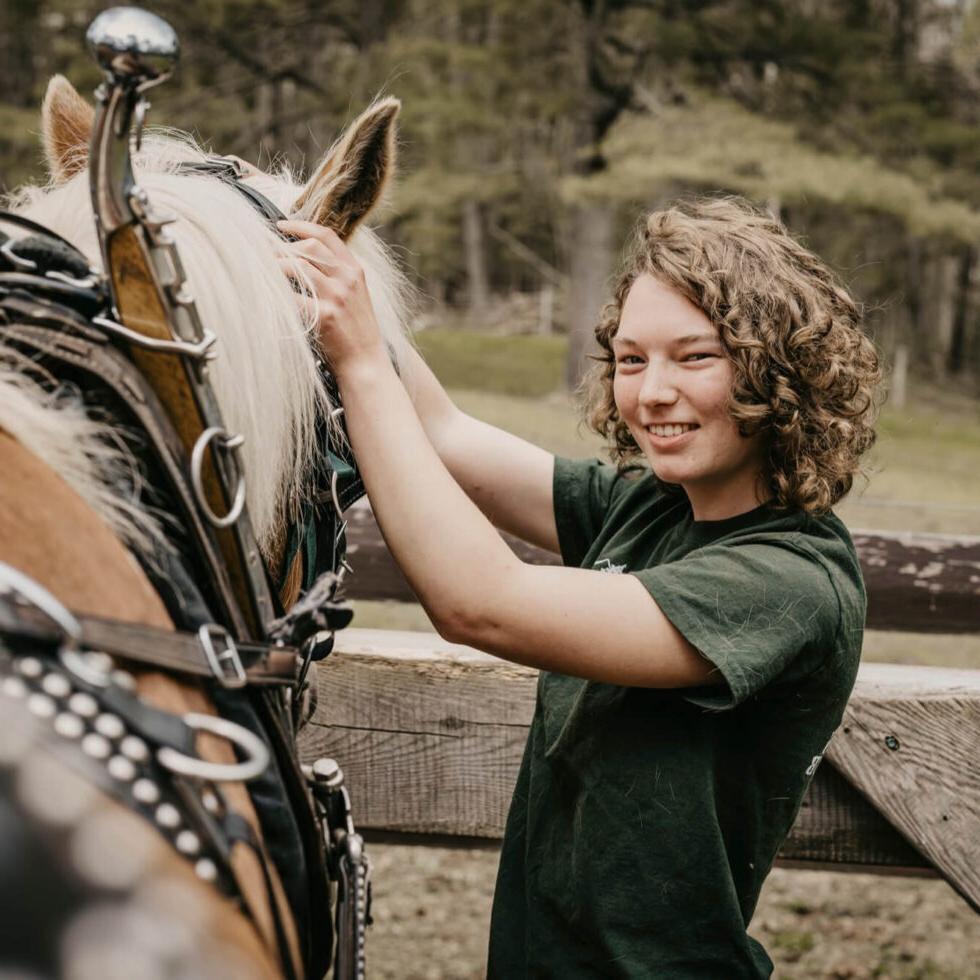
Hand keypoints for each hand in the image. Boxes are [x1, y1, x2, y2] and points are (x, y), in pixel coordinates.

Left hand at [277, 219, 385, 372]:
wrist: (366, 361)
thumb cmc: (357, 330)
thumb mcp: (356, 295)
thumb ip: (337, 275)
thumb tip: (304, 258)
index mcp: (354, 270)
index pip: (326, 236)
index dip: (301, 226)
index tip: (282, 226)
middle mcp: (347, 279)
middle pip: (309, 247)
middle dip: (282, 247)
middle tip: (264, 251)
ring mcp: (336, 297)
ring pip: (297, 267)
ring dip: (275, 267)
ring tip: (262, 271)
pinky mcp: (324, 316)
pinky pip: (292, 297)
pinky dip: (277, 294)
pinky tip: (268, 295)